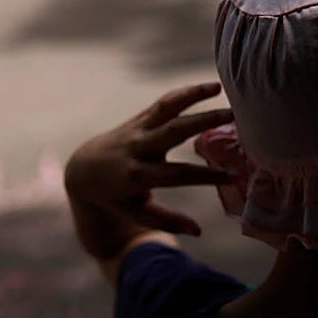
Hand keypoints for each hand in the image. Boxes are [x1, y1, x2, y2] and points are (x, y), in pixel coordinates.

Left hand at [65, 82, 232, 258]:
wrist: (84, 169)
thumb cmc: (115, 196)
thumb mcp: (136, 212)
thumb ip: (166, 220)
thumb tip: (198, 231)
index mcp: (137, 175)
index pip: (177, 174)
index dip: (205, 176)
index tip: (232, 175)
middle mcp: (138, 148)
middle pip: (173, 131)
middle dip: (203, 122)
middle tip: (233, 117)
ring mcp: (138, 130)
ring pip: (166, 108)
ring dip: (192, 95)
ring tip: (219, 87)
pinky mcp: (139, 118)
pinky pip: (164, 103)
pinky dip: (185, 93)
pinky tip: (211, 87)